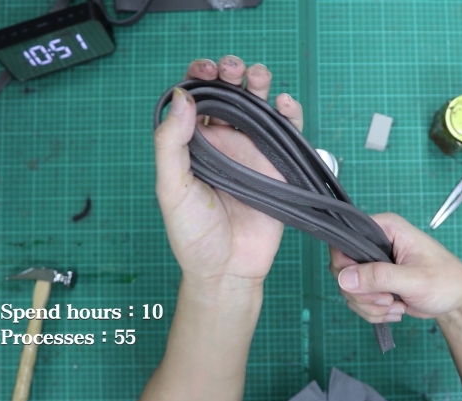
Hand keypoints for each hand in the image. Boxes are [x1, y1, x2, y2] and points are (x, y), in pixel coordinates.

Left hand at [154, 55, 303, 286]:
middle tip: (231, 70)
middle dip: (230, 73)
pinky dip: (290, 112)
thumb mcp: (172, 188)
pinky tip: (284, 104)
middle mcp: (225, 142)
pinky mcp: (279, 165)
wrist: (229, 269)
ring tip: (258, 77)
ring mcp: (254, 152)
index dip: (200, 77)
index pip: (197, 99)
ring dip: (260, 83)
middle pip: (230, 95)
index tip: (203, 69)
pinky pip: (288, 131)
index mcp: (195, 144)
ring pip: (260, 106)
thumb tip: (180, 98)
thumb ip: (171, 144)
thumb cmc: (194, 235)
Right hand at [329, 213, 461, 322]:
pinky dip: (374, 312)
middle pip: (342, 268)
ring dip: (370, 306)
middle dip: (363, 293)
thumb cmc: (446, 282)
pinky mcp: (375, 284)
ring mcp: (374, 265)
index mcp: (386, 229)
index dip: (346, 264)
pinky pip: (358, 300)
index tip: (362, 284)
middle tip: (388, 299)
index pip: (346, 240)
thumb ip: (379, 277)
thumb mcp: (414, 279)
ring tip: (397, 306)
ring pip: (348, 288)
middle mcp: (376, 243)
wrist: (458, 303)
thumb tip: (344, 278)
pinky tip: (397, 310)